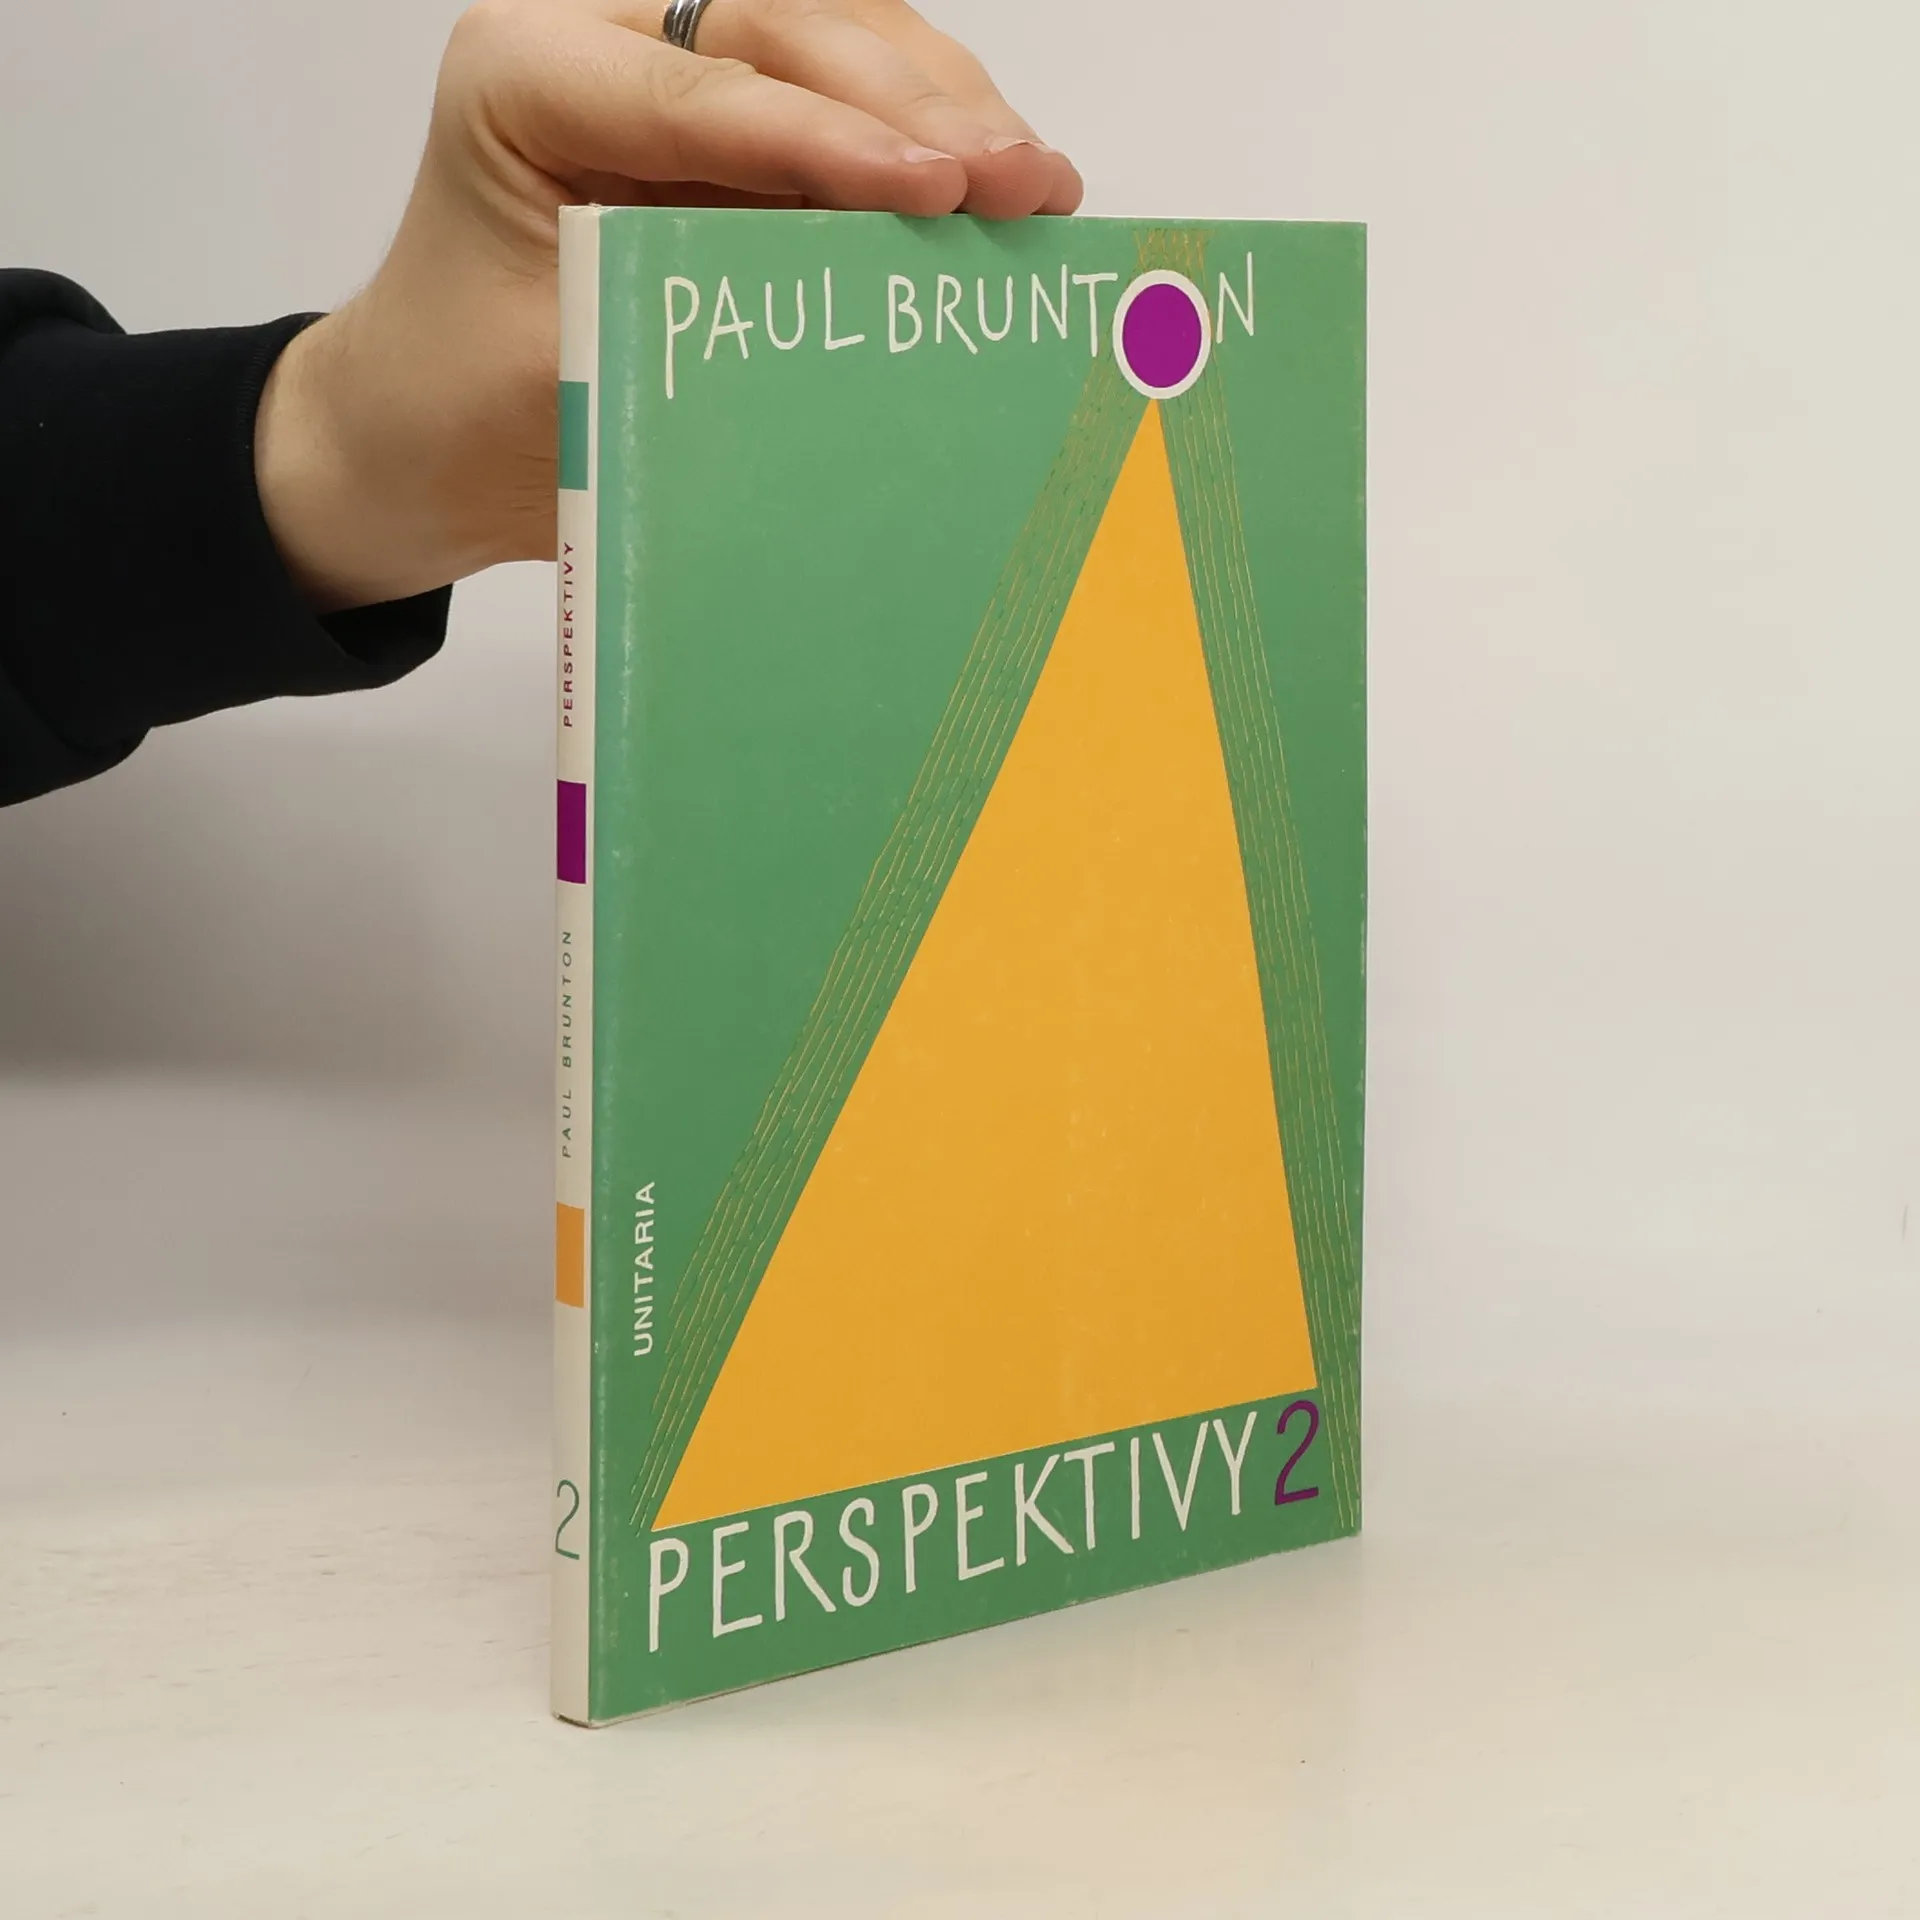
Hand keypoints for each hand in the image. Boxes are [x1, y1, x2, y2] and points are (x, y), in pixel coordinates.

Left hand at [256, 0, 1082, 613]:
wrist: (430, 434)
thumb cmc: (472, 409)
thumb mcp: (574, 377)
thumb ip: (705, 324)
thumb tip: (878, 314)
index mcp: (525, 73)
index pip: (703, 88)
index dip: (831, 137)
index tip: (938, 187)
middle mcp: (601, 39)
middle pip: (789, 30)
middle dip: (917, 104)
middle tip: (1019, 180)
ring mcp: (673, 68)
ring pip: (836, 43)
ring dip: (947, 107)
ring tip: (1038, 183)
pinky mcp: (729, 124)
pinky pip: (844, 104)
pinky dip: (929, 139)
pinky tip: (1001, 186)